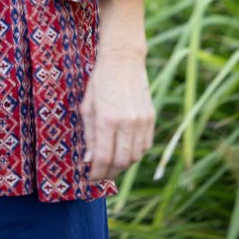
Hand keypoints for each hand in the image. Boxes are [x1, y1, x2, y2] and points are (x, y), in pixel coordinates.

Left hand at [80, 48, 154, 181]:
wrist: (123, 60)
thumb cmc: (100, 82)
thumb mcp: (87, 107)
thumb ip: (89, 135)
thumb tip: (89, 161)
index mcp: (107, 119)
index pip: (103, 158)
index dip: (96, 173)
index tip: (89, 177)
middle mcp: (127, 122)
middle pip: (121, 163)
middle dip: (108, 173)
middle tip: (99, 173)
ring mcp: (141, 121)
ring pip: (135, 157)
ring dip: (122, 165)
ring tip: (111, 162)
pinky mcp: (151, 118)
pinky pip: (145, 146)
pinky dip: (134, 153)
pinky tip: (124, 149)